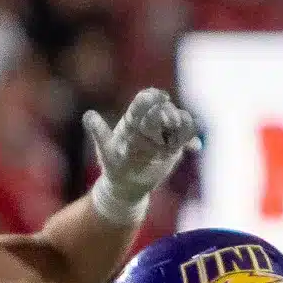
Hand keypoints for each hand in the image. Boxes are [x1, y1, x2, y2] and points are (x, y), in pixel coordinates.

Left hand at [83, 88, 201, 225]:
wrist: (125, 184)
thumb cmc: (113, 164)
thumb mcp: (104, 148)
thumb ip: (98, 131)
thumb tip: (87, 115)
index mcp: (133, 119)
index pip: (143, 102)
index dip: (152, 97)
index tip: (160, 98)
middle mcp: (150, 123)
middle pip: (163, 111)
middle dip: (168, 113)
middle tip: (171, 120)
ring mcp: (163, 134)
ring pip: (177, 123)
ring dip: (182, 124)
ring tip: (184, 130)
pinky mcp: (173, 147)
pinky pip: (184, 140)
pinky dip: (190, 142)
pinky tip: (194, 147)